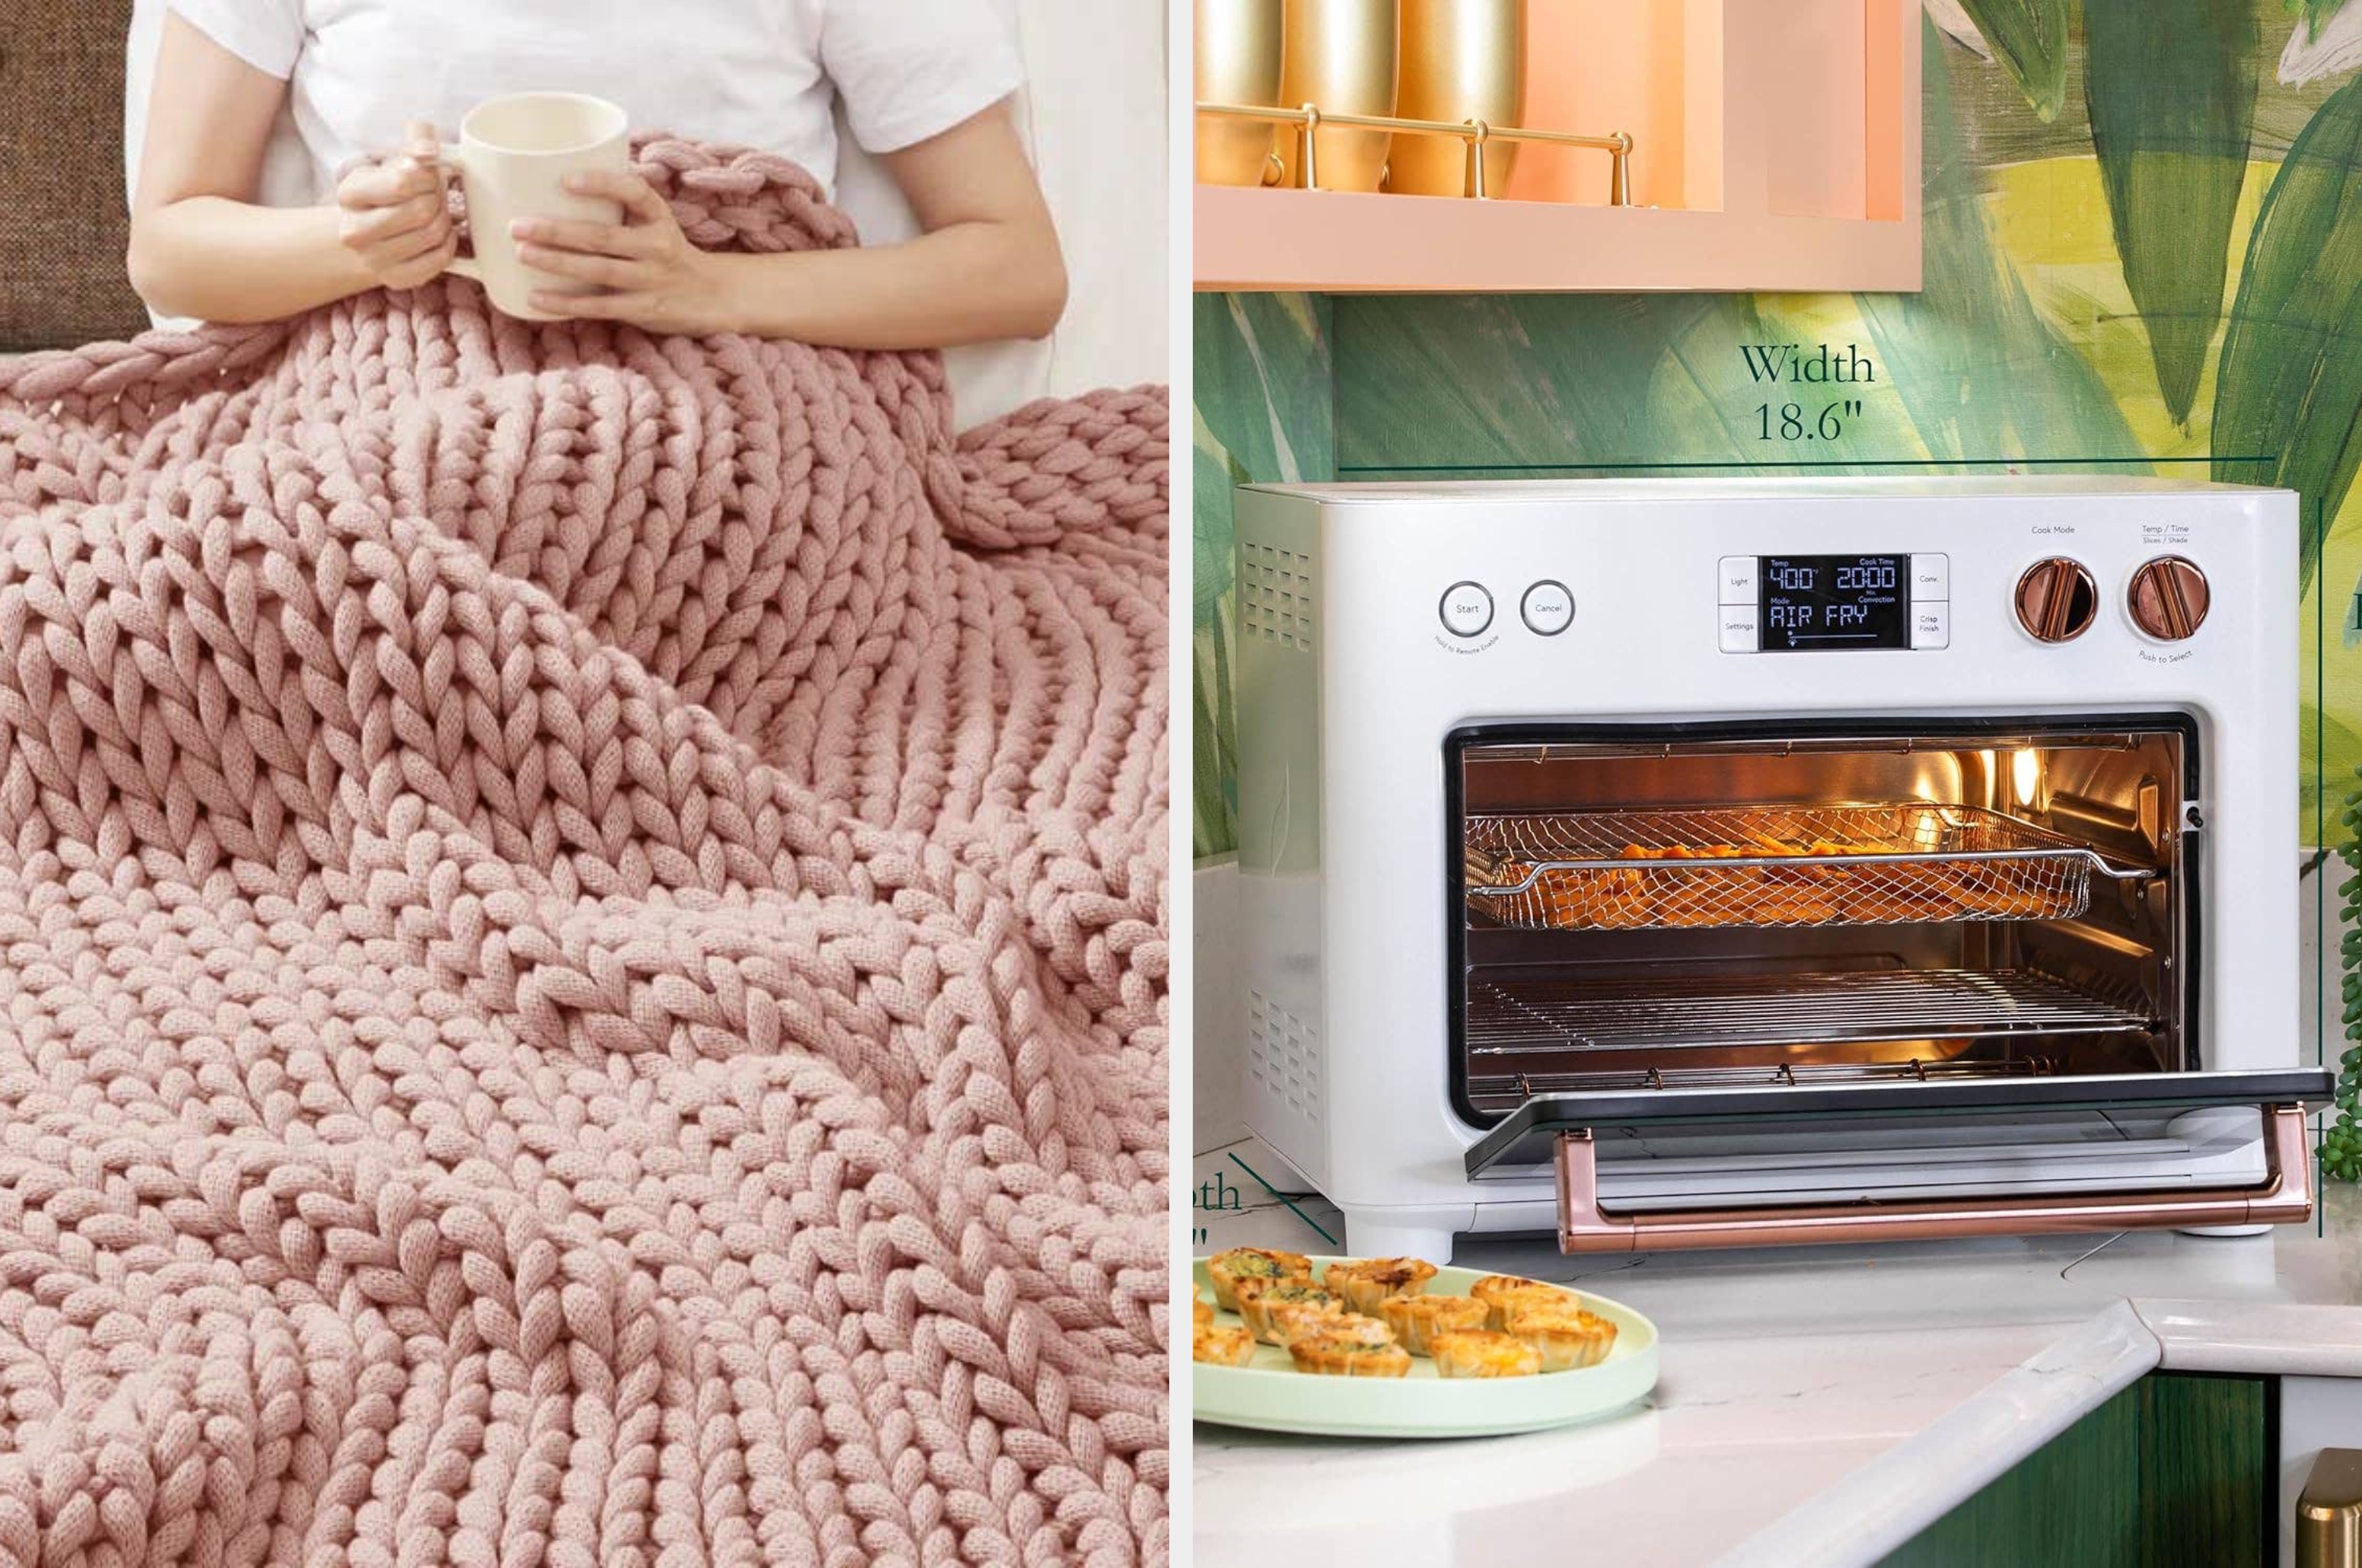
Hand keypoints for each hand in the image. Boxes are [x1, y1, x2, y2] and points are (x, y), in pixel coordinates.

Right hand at [334, 121, 456, 289]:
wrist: (370, 233)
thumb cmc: (388, 191)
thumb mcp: (395, 160)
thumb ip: (415, 143)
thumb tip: (428, 150)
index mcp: (350, 193)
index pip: (404, 182)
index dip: (428, 176)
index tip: (427, 175)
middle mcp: (354, 230)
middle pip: (422, 210)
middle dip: (438, 198)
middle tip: (434, 195)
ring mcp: (373, 259)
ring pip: (433, 234)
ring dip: (445, 221)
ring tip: (436, 213)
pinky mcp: (396, 279)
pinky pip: (440, 259)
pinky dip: (449, 244)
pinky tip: (439, 235)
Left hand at [512, 172, 731, 333]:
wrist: (713, 295)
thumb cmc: (668, 251)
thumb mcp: (656, 221)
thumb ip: (620, 206)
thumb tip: (552, 181)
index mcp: (660, 218)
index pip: (635, 192)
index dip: (602, 184)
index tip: (566, 180)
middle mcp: (659, 247)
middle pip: (603, 237)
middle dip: (557, 231)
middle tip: (517, 225)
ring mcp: (652, 280)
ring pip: (598, 271)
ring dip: (557, 263)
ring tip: (522, 253)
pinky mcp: (644, 309)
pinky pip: (600, 306)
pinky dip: (566, 303)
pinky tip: (536, 297)